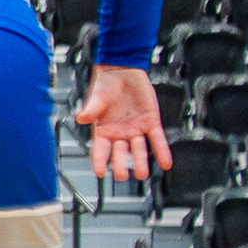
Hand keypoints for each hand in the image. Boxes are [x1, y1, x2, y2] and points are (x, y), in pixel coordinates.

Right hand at [75, 65, 172, 182]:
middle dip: (121, 165)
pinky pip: (157, 140)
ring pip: (139, 149)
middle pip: (120, 153)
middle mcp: (119, 133)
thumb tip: (81, 117)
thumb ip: (91, 109)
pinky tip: (165, 162)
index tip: (100, 172)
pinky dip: (162, 152)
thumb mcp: (97, 98)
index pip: (100, 149)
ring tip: (141, 174)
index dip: (99, 161)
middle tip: (122, 175)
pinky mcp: (151, 123)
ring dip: (140, 162)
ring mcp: (135, 129)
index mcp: (103, 130)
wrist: (123, 72)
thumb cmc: (106, 85)